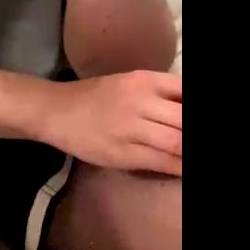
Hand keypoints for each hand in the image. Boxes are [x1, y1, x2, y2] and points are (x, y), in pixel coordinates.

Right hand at [43, 70, 181, 175]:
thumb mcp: (126, 85)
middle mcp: (138, 100)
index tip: (189, 120)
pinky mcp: (122, 153)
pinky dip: (179, 168)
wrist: (55, 110)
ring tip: (186, 154)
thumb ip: (159, 96)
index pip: (184, 91)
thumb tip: (184, 111)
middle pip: (184, 120)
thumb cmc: (94, 97)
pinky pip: (162, 162)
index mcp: (141, 80)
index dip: (194, 107)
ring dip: (187, 152)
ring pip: (177, 143)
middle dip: (193, 134)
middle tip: (190, 141)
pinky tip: (183, 169)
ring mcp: (129, 128)